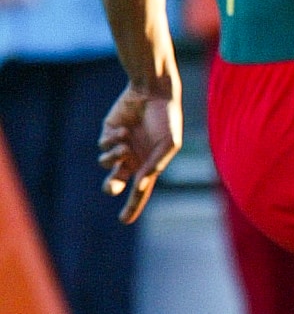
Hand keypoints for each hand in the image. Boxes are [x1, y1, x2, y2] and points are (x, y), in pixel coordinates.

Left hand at [97, 82, 182, 223]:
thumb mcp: (170, 143)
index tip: (124, 220)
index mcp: (149, 165)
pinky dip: (112, 142)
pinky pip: (103, 146)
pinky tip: (122, 131)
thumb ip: (156, 164)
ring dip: (114, 158)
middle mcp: (133, 158)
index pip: (140, 191)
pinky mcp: (109, 133)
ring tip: (124, 146)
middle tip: (112, 186)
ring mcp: (120, 146)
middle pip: (115, 182)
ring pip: (106, 164)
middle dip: (111, 186)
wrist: (153, 93)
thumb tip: (140, 183)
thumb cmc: (168, 118)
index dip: (133, 206)